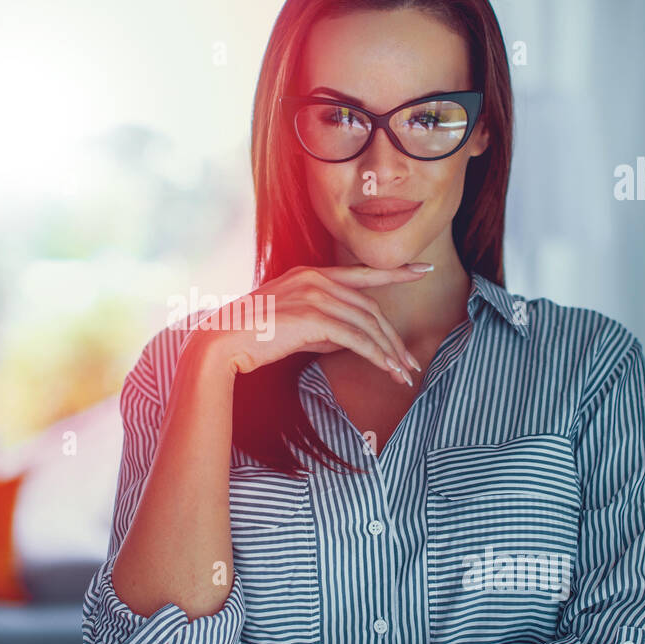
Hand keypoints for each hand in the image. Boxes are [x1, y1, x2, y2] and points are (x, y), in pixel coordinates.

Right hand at [189, 263, 430, 385]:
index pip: (361, 273)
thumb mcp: (294, 325)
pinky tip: (387, 370)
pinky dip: (376, 355)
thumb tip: (352, 339)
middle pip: (369, 307)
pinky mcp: (312, 317)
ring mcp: (314, 295)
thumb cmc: (252, 337)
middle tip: (411, 362)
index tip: (422, 269)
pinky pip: (355, 337)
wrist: (222, 342)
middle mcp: (315, 279)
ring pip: (366, 323)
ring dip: (389, 352)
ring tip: (403, 374)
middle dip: (394, 338)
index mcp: (310, 274)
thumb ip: (323, 325)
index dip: (395, 272)